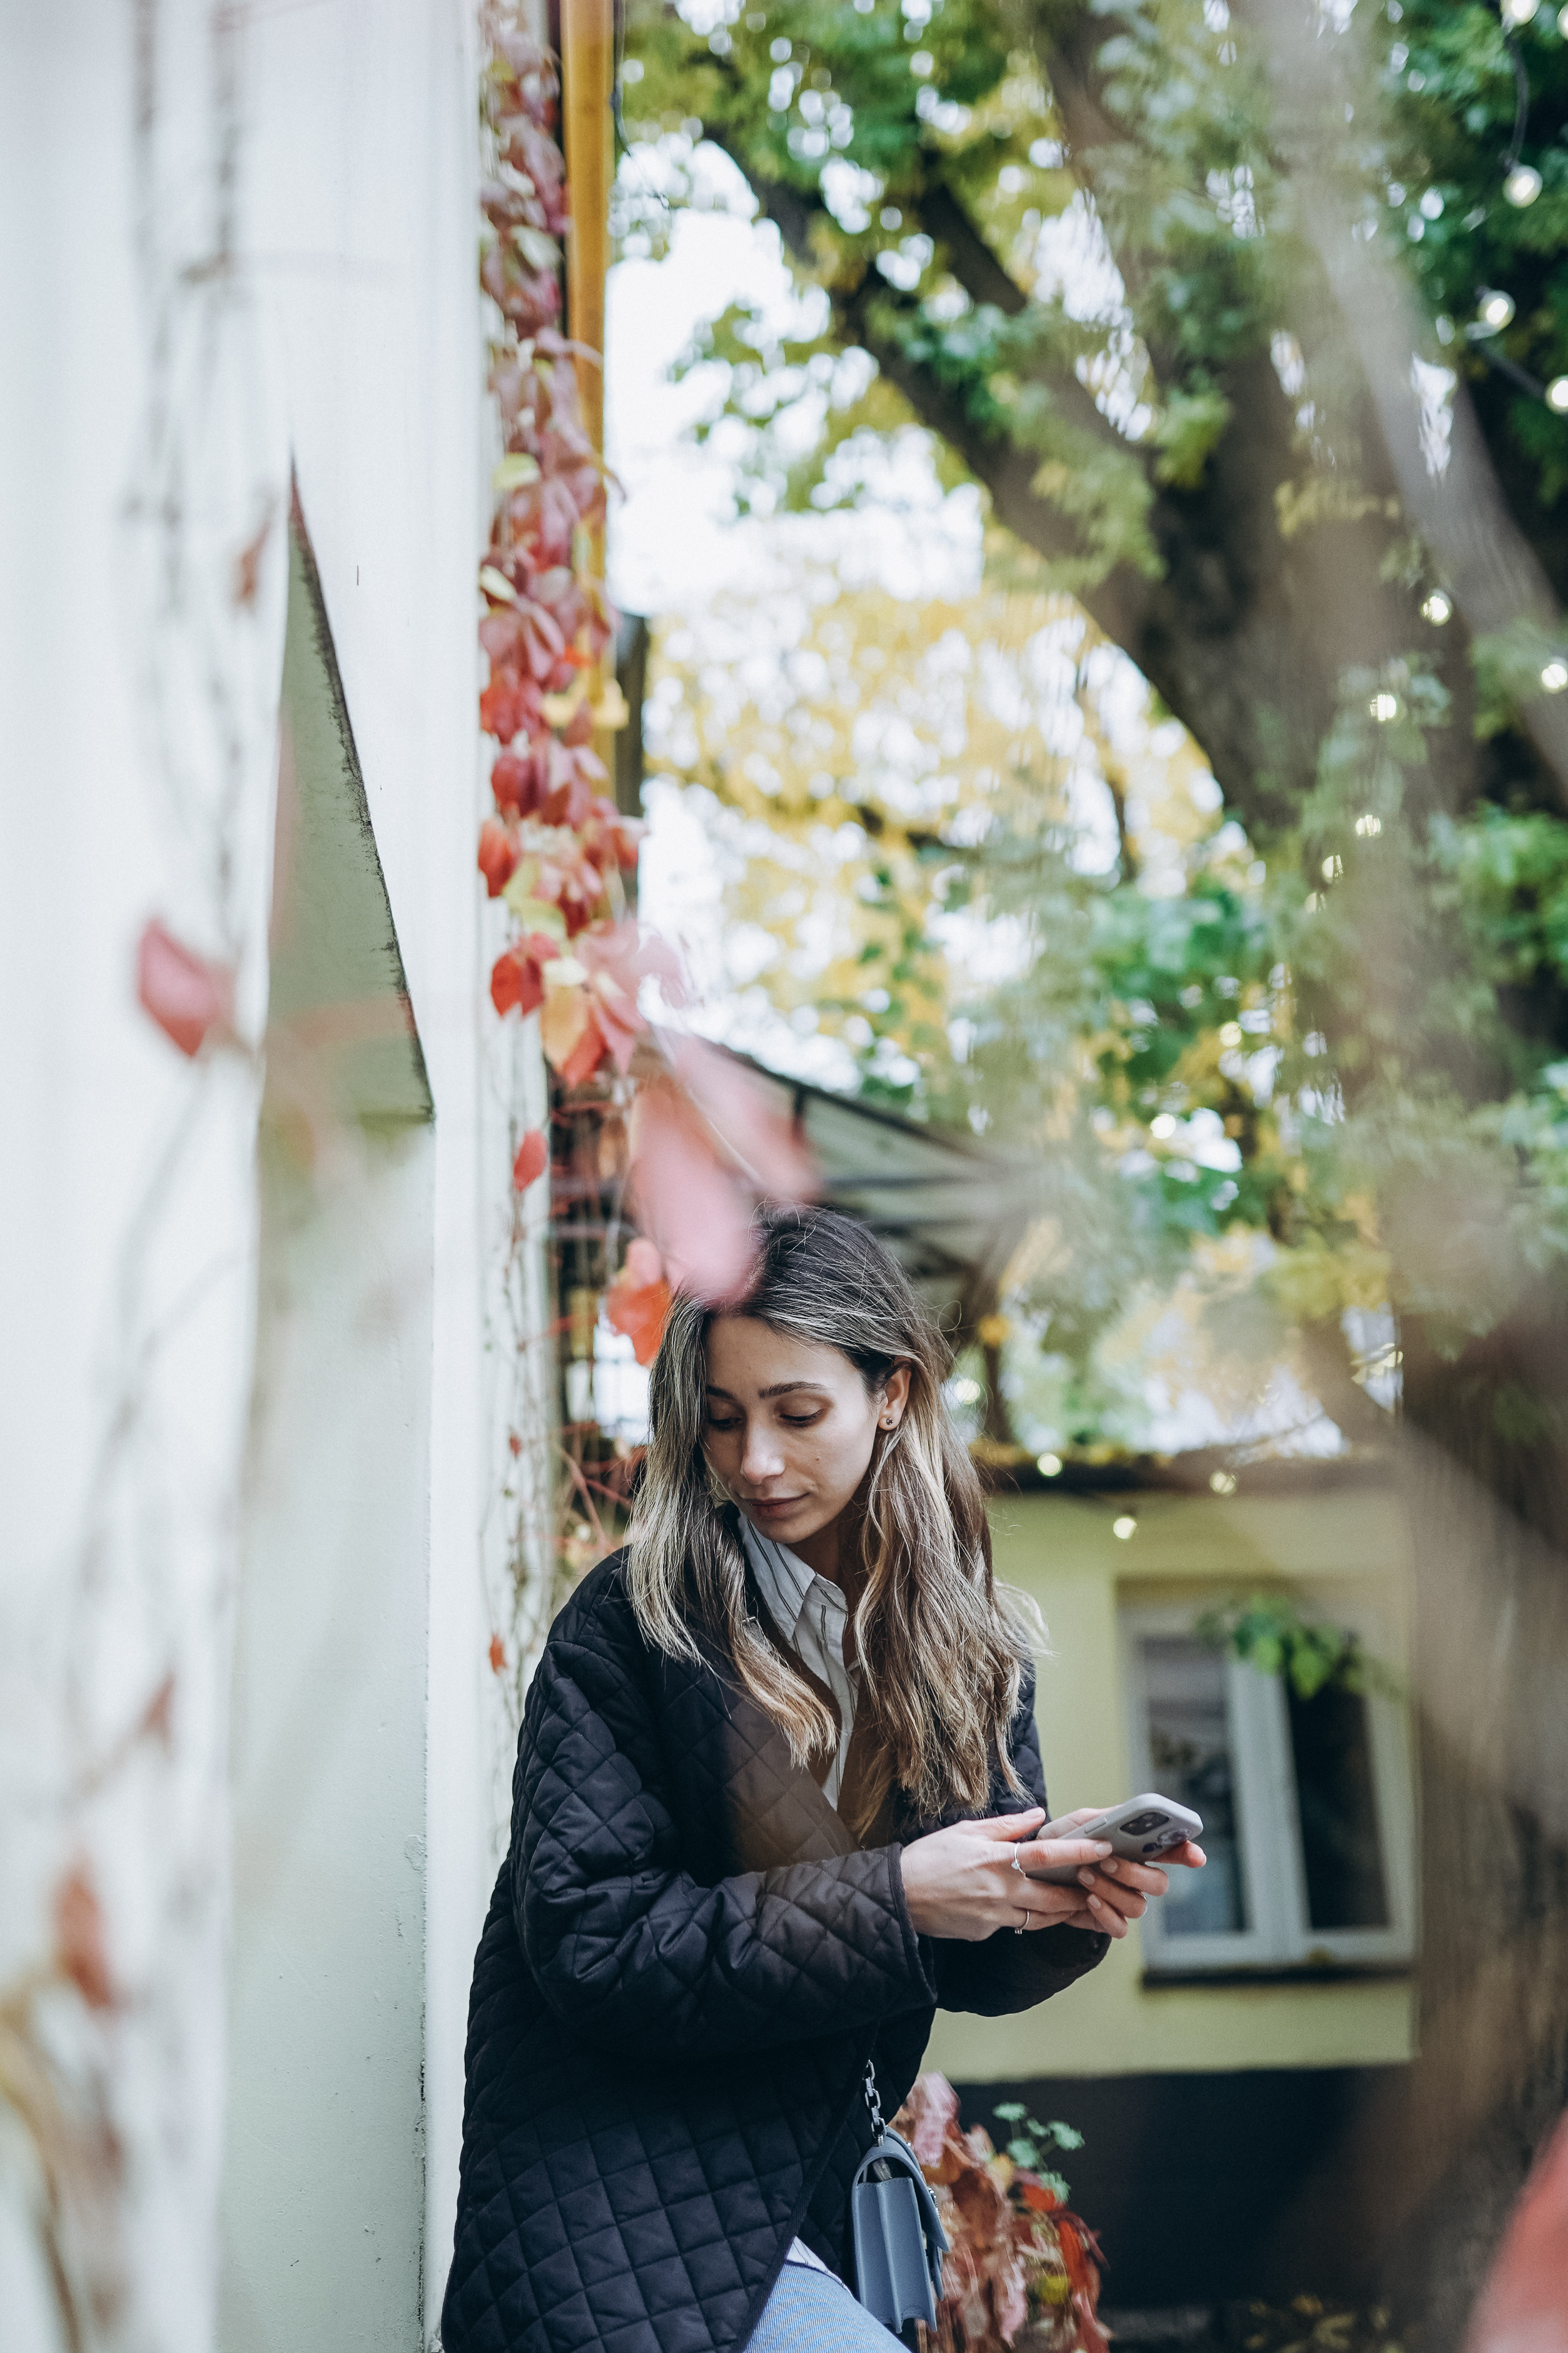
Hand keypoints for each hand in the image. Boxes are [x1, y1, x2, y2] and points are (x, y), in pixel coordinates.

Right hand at [899, 1809, 1116, 1942]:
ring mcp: (994, 1917)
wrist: (899, 1896)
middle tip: (1101, 1888)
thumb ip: (1006, 1825)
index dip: (1079, 1851)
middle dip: (1081, 1894)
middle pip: (1053, 1898)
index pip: (1048, 1854)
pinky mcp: (985, 1933)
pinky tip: (1028, 1909)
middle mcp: (1000, 1891)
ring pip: (1040, 1919)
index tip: (1103, 1847)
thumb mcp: (966, 1831)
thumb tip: (1037, 1815)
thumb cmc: (929, 1857)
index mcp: (997, 1860)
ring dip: (1061, 1912)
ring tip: (1078, 1903)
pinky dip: (1024, 1917)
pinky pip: (1013, 1926)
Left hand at [1013, 1820, 1208, 1939]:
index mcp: (1137, 1850)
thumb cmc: (1061, 1841)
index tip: (1196, 1856)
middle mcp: (1137, 1879)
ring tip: (1084, 1874)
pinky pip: (1120, 1928)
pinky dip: (1105, 1914)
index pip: (1173, 1851)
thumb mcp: (1081, 1821)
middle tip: (1107, 1860)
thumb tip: (1129, 1819)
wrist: (1031, 1870)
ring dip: (1111, 1889)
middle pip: (1160, 1884)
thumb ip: (1107, 1817)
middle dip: (1135, 1873)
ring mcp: (1124, 1902)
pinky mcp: (1106, 1922)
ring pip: (1137, 1906)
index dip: (1188, 1853)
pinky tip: (1089, 1899)